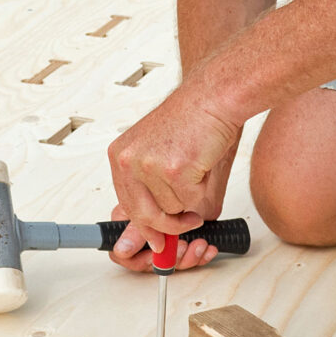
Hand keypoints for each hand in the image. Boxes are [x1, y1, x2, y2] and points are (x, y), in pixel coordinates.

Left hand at [107, 80, 243, 271]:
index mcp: (120, 154)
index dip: (145, 225)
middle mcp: (128, 160)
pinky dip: (203, 190)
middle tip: (189, 224)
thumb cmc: (194, 120)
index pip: (127, 203)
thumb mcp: (160, 152)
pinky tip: (204, 164)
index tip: (157, 239)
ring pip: (171, 209)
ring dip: (190, 199)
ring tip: (197, 167)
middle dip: (169, 226)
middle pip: (143, 215)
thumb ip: (154, 189)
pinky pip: (191, 202)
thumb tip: (158, 230)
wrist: (214, 96)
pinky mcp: (174, 170)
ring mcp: (148, 165)